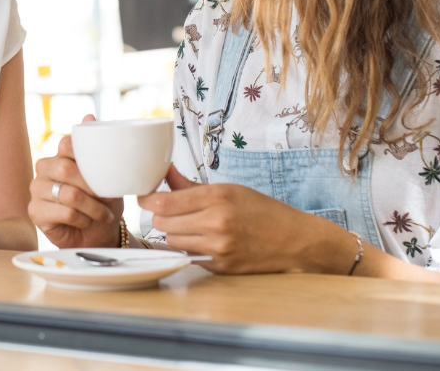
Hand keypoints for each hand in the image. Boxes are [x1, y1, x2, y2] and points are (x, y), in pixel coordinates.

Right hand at [28, 115, 122, 248]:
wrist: (99, 232)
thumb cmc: (102, 201)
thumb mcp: (105, 173)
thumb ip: (96, 146)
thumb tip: (89, 115)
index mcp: (59, 155)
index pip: (66, 144)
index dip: (85, 158)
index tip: (104, 174)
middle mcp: (44, 168)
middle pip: (65, 168)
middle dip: (92, 187)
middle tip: (108, 198)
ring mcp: (36, 190)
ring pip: (68, 193)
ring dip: (92, 207)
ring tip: (104, 214)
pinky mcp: (35, 211)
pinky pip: (64, 212)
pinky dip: (82, 219)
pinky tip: (86, 222)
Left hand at [137, 166, 357, 273]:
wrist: (295, 242)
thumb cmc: (263, 211)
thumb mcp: (229, 189)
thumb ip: (191, 185)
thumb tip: (164, 172)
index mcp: (218, 197)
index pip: (164, 202)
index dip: (147, 199)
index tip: (144, 196)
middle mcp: (216, 223)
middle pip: (162, 223)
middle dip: (160, 216)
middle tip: (167, 210)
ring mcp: (218, 248)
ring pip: (172, 241)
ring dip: (173, 233)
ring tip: (188, 225)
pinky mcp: (220, 267)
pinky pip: (188, 256)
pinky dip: (189, 247)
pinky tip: (202, 239)